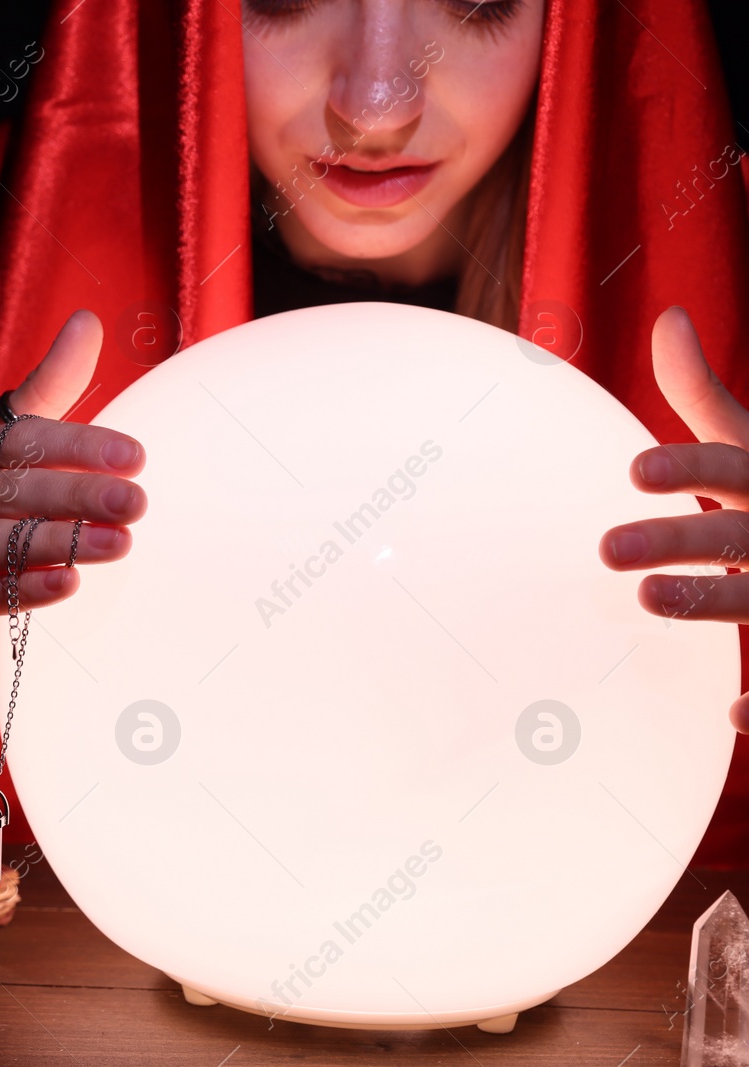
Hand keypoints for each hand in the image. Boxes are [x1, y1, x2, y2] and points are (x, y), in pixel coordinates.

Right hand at [0, 309, 147, 682]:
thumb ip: (41, 396)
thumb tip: (89, 322)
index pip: (18, 440)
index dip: (76, 445)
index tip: (134, 455)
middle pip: (9, 488)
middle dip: (77, 493)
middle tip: (137, 500)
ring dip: (60, 541)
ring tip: (120, 543)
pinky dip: (24, 589)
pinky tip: (67, 584)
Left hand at [598, 306, 748, 732]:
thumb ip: (705, 395)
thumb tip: (666, 320)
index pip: (730, 466)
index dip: (688, 468)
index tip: (635, 469)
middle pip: (737, 533)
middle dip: (682, 539)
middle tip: (607, 548)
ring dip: (711, 599)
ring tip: (649, 599)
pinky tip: (735, 715)